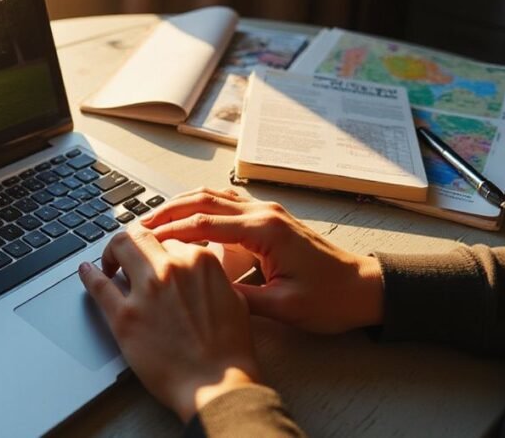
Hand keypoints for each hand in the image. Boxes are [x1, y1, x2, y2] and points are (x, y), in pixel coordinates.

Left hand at [78, 223, 261, 421]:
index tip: (153, 256)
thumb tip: (197, 272)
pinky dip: (88, 275)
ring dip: (111, 252)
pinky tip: (86, 272)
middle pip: (140, 235)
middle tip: (125, 255)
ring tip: (108, 264)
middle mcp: (171, 269)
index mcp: (199, 261)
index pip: (170, 240)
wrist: (218, 386)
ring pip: (119, 248)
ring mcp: (146, 291)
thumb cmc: (229, 351)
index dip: (159, 249)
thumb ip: (213, 278)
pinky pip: (98, 286)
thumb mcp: (234, 300)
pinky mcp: (125, 317)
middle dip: (131, 241)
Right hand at [141, 188, 383, 333]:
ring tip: (155, 220)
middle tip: (138, 225)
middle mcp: (265, 214)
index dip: (170, 231)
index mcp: (265, 231)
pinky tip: (188, 222)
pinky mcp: (271, 220)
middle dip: (168, 211)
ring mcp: (268, 213)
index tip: (143, 240)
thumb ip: (239, 299)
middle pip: (203, 200)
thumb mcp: (282, 308)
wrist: (365, 289)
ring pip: (214, 197)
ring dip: (182, 205)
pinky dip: (202, 208)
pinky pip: (228, 205)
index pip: (204, 224)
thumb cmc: (331, 299)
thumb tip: (201, 292)